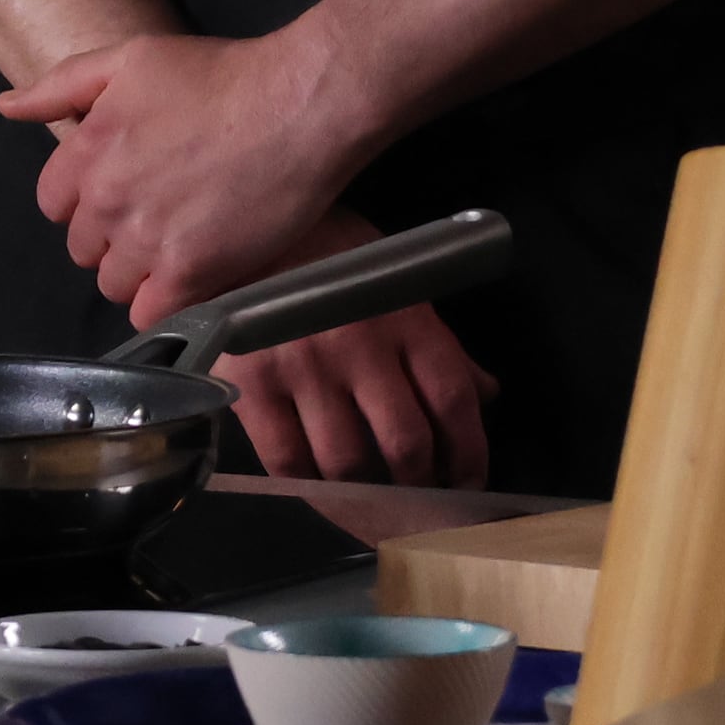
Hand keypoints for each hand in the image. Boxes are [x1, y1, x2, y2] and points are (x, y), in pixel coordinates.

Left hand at [0, 29, 367, 322]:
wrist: (299, 104)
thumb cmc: (223, 75)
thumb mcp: (133, 58)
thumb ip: (63, 85)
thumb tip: (8, 108)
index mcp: (87, 149)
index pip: (53, 204)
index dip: (87, 198)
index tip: (124, 188)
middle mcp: (107, 199)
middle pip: (84, 247)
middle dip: (113, 235)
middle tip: (160, 213)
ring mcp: (147, 240)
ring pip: (114, 284)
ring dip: (140, 271)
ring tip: (181, 243)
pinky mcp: (190, 273)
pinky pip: (150, 314)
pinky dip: (164, 303)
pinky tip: (192, 277)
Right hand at [215, 221, 496, 485]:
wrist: (239, 225)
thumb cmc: (326, 251)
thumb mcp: (393, 279)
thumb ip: (436, 343)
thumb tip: (485, 393)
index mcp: (405, 316)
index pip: (453, 399)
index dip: (468, 453)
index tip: (468, 482)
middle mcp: (360, 344)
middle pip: (405, 442)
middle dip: (419, 484)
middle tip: (419, 499)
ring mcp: (303, 365)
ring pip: (348, 461)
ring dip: (366, 494)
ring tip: (370, 499)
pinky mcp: (252, 382)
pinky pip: (287, 460)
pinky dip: (308, 486)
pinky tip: (319, 487)